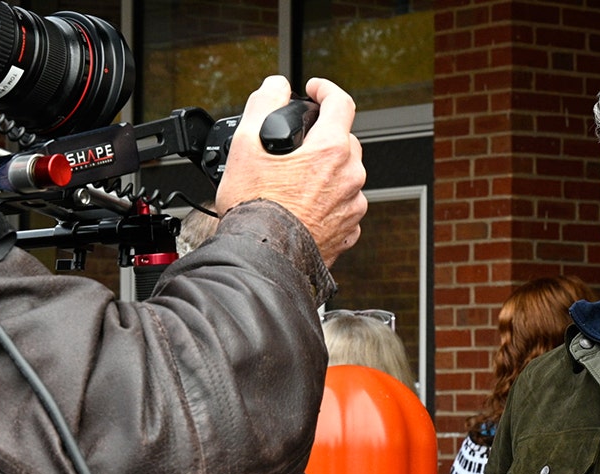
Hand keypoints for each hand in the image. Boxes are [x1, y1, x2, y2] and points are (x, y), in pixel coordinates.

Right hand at [215, 76, 367, 267]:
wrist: (262, 260)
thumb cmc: (255, 209)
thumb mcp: (246, 146)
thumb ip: (263, 105)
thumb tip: (275, 86)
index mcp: (331, 151)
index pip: (341, 103)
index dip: (325, 90)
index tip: (313, 91)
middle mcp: (350, 177)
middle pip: (345, 140)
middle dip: (323, 135)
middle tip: (297, 145)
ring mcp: (353, 207)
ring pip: (346, 175)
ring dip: (327, 171)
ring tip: (295, 182)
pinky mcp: (349, 232)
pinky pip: (344, 206)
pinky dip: (329, 201)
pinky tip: (303, 207)